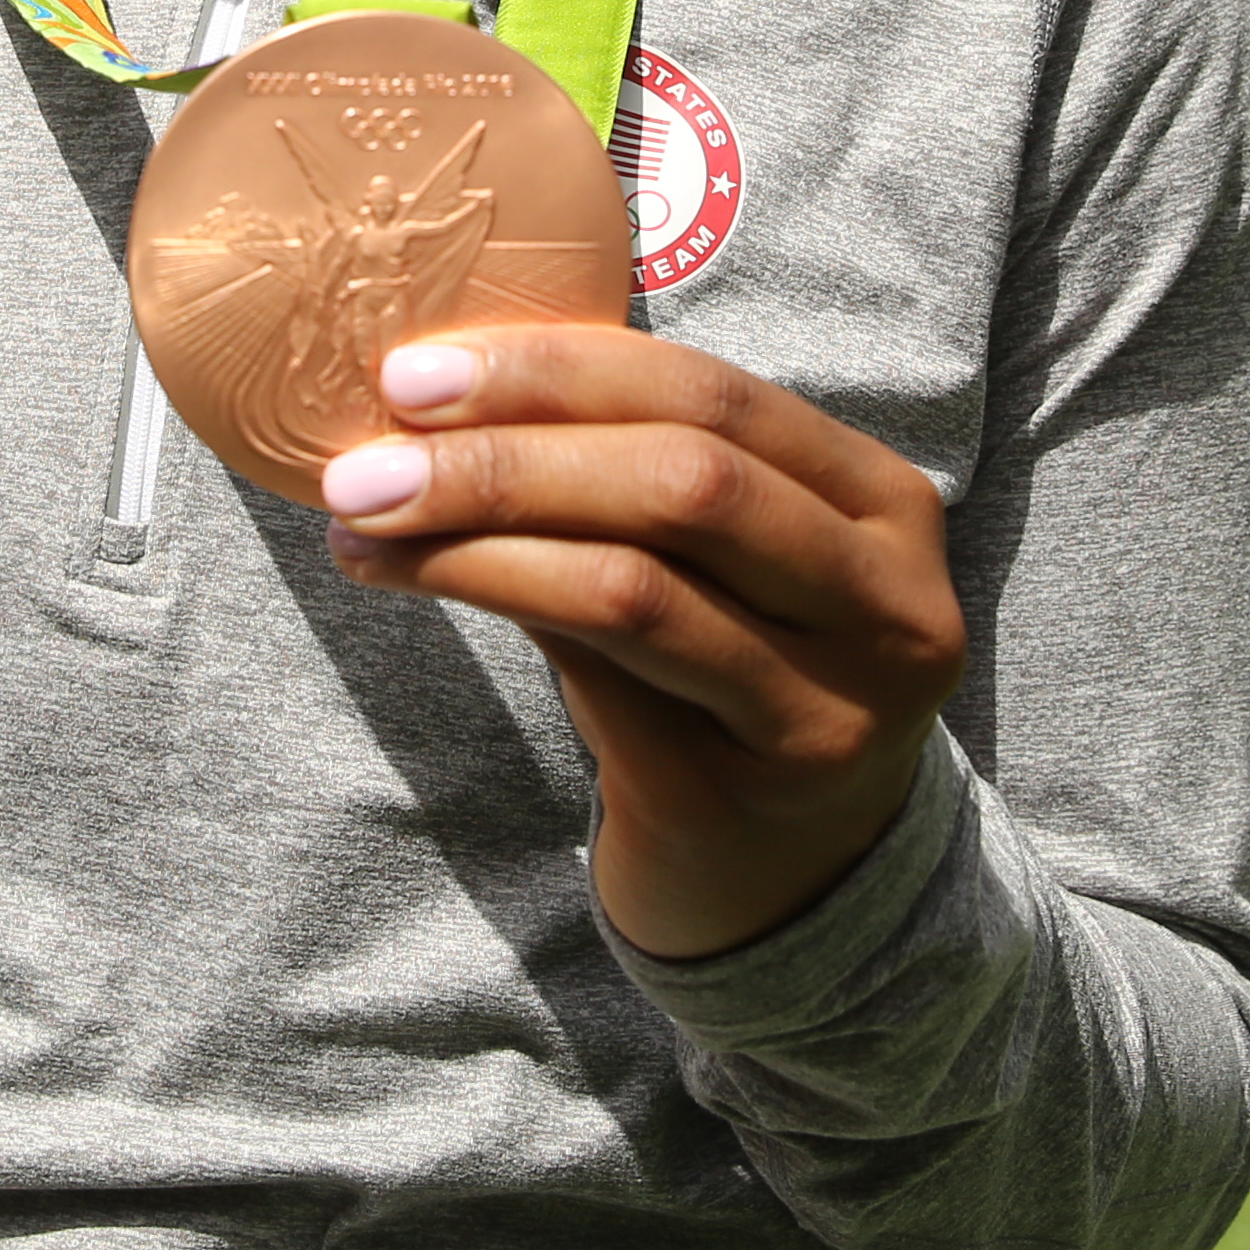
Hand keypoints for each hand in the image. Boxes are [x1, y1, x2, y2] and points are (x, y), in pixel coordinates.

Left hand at [320, 327, 965, 962]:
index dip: (559, 370)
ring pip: (633, 584)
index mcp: (884, 503)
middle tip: (370, 458)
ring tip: (361, 519)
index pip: (714, 395)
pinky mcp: (744, 795)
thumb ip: (628, 468)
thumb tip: (439, 387)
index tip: (417, 368)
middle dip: (506, 455)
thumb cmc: (724, 677)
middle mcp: (888, 604)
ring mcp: (830, 710)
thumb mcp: (717, 559)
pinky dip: (489, 603)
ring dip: (475, 536)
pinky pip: (598, 676)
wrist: (781, 881)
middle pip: (683, 483)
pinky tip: (400, 578)